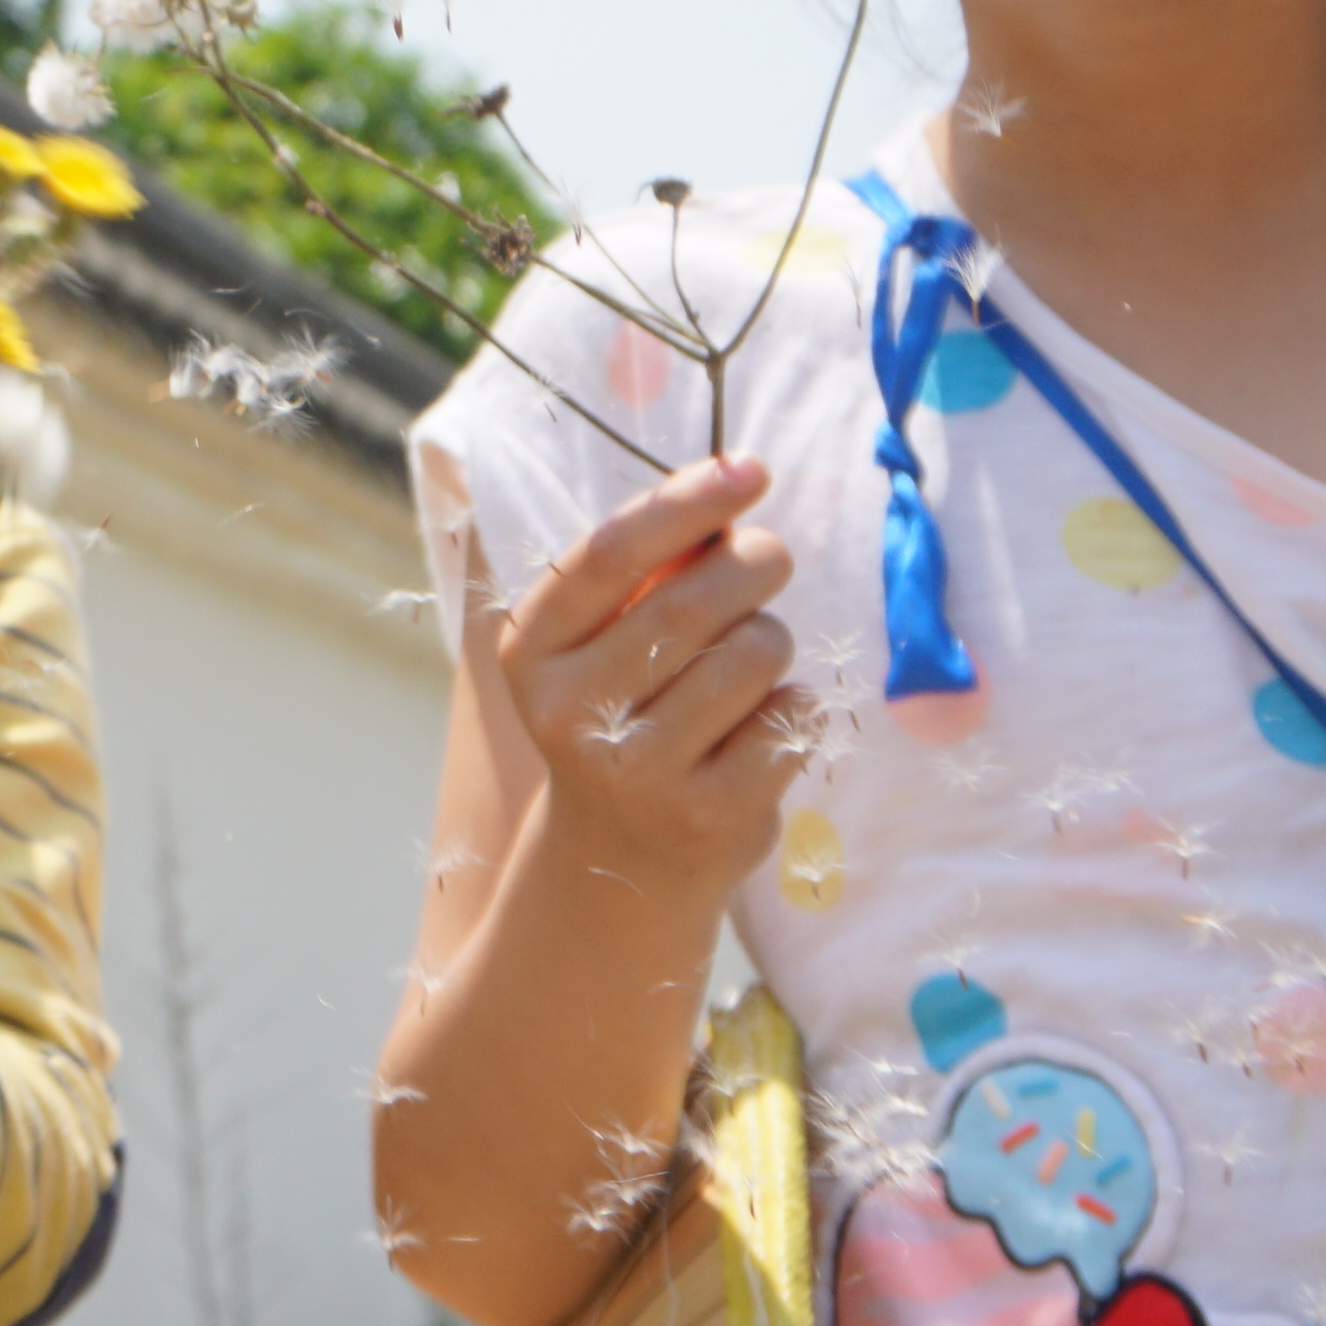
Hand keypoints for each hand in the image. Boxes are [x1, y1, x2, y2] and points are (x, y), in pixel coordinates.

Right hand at [491, 457, 800, 902]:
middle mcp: (569, 713)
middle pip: (694, 602)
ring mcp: (638, 772)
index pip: (609, 554)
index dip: (685, 501)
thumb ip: (651, 569)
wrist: (622, 858)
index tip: (749, 467)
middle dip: (753, 562)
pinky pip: (790, 718)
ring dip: (773, 639)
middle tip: (771, 557)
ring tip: (749, 663)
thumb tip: (731, 482)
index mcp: (530, 650)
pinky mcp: (709, 818)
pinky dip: (794, 706)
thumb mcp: (603, 641)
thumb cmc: (624, 711)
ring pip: (752, 656)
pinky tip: (758, 729)